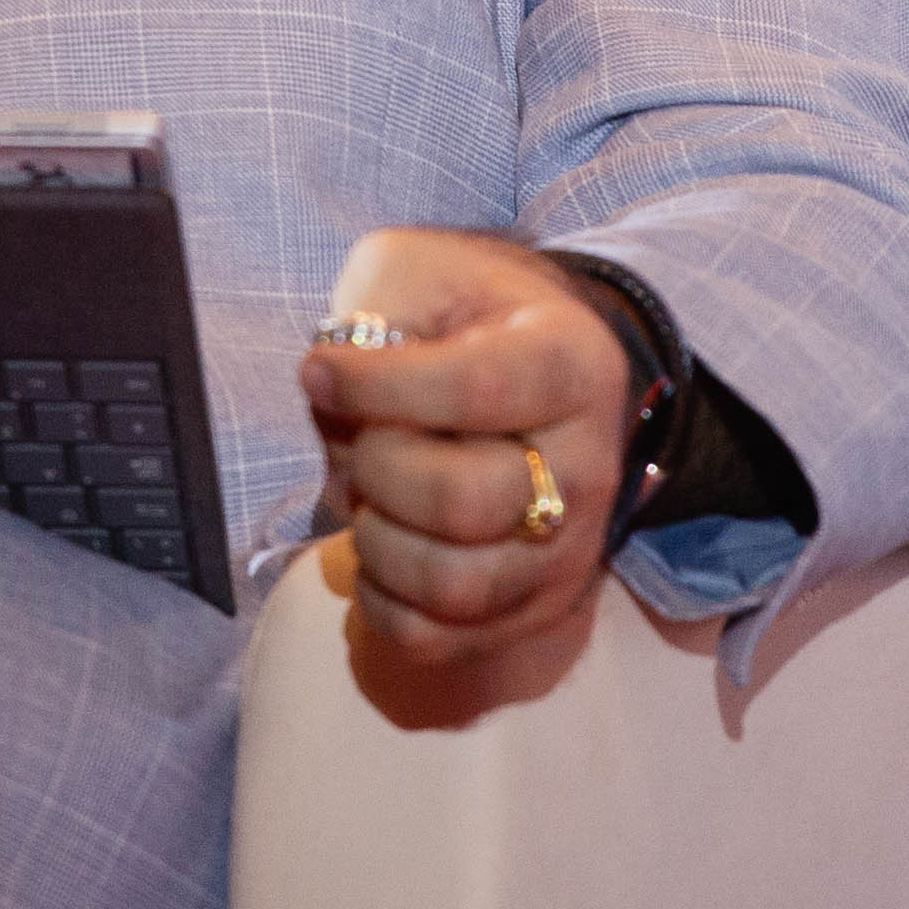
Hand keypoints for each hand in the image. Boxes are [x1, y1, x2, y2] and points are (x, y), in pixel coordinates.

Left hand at [295, 227, 634, 722]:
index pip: (476, 390)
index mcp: (571, 363)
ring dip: (378, 543)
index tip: (319, 371)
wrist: (531, 370)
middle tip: (360, 438)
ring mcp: (569, 549)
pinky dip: (381, 602)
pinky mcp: (533, 609)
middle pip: (464, 501)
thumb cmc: (461, 317)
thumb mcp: (417, 269)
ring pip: (455, 584)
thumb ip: (373, 308)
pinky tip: (378, 547)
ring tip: (370, 496)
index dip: (377, 387)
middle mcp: (589, 465)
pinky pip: (437, 638)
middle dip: (377, 469)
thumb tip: (331, 391)